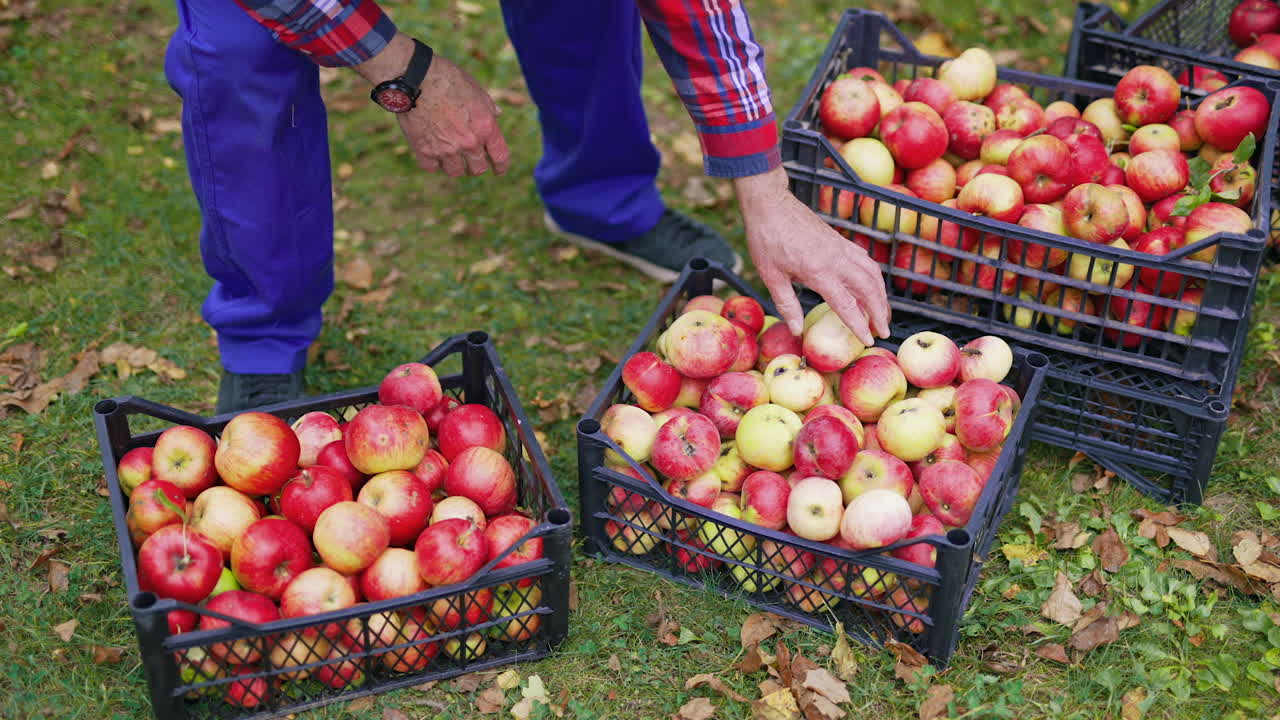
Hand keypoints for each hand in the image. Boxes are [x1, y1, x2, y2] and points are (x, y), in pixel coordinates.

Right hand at [355, 33, 508, 176]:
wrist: (415, 77)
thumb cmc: (448, 78)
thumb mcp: (476, 89)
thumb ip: (488, 107)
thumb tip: (497, 115)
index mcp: (485, 127)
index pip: (500, 157)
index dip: (501, 166)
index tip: (499, 170)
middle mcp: (468, 142)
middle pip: (478, 169)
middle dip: (476, 165)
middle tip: (470, 159)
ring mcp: (446, 149)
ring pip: (455, 172)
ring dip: (455, 165)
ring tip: (450, 154)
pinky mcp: (424, 150)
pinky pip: (432, 167)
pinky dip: (433, 162)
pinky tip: (432, 152)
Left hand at [734, 166, 890, 345]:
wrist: (770, 204)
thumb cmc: (766, 239)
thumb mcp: (771, 276)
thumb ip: (787, 304)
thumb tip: (797, 330)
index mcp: (818, 271)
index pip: (847, 304)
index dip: (860, 325)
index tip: (869, 341)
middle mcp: (836, 259)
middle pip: (868, 289)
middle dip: (880, 312)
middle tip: (884, 331)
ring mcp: (840, 247)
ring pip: (872, 273)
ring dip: (881, 294)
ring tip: (883, 313)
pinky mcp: (840, 240)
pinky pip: (865, 260)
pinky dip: (874, 276)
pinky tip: (872, 286)